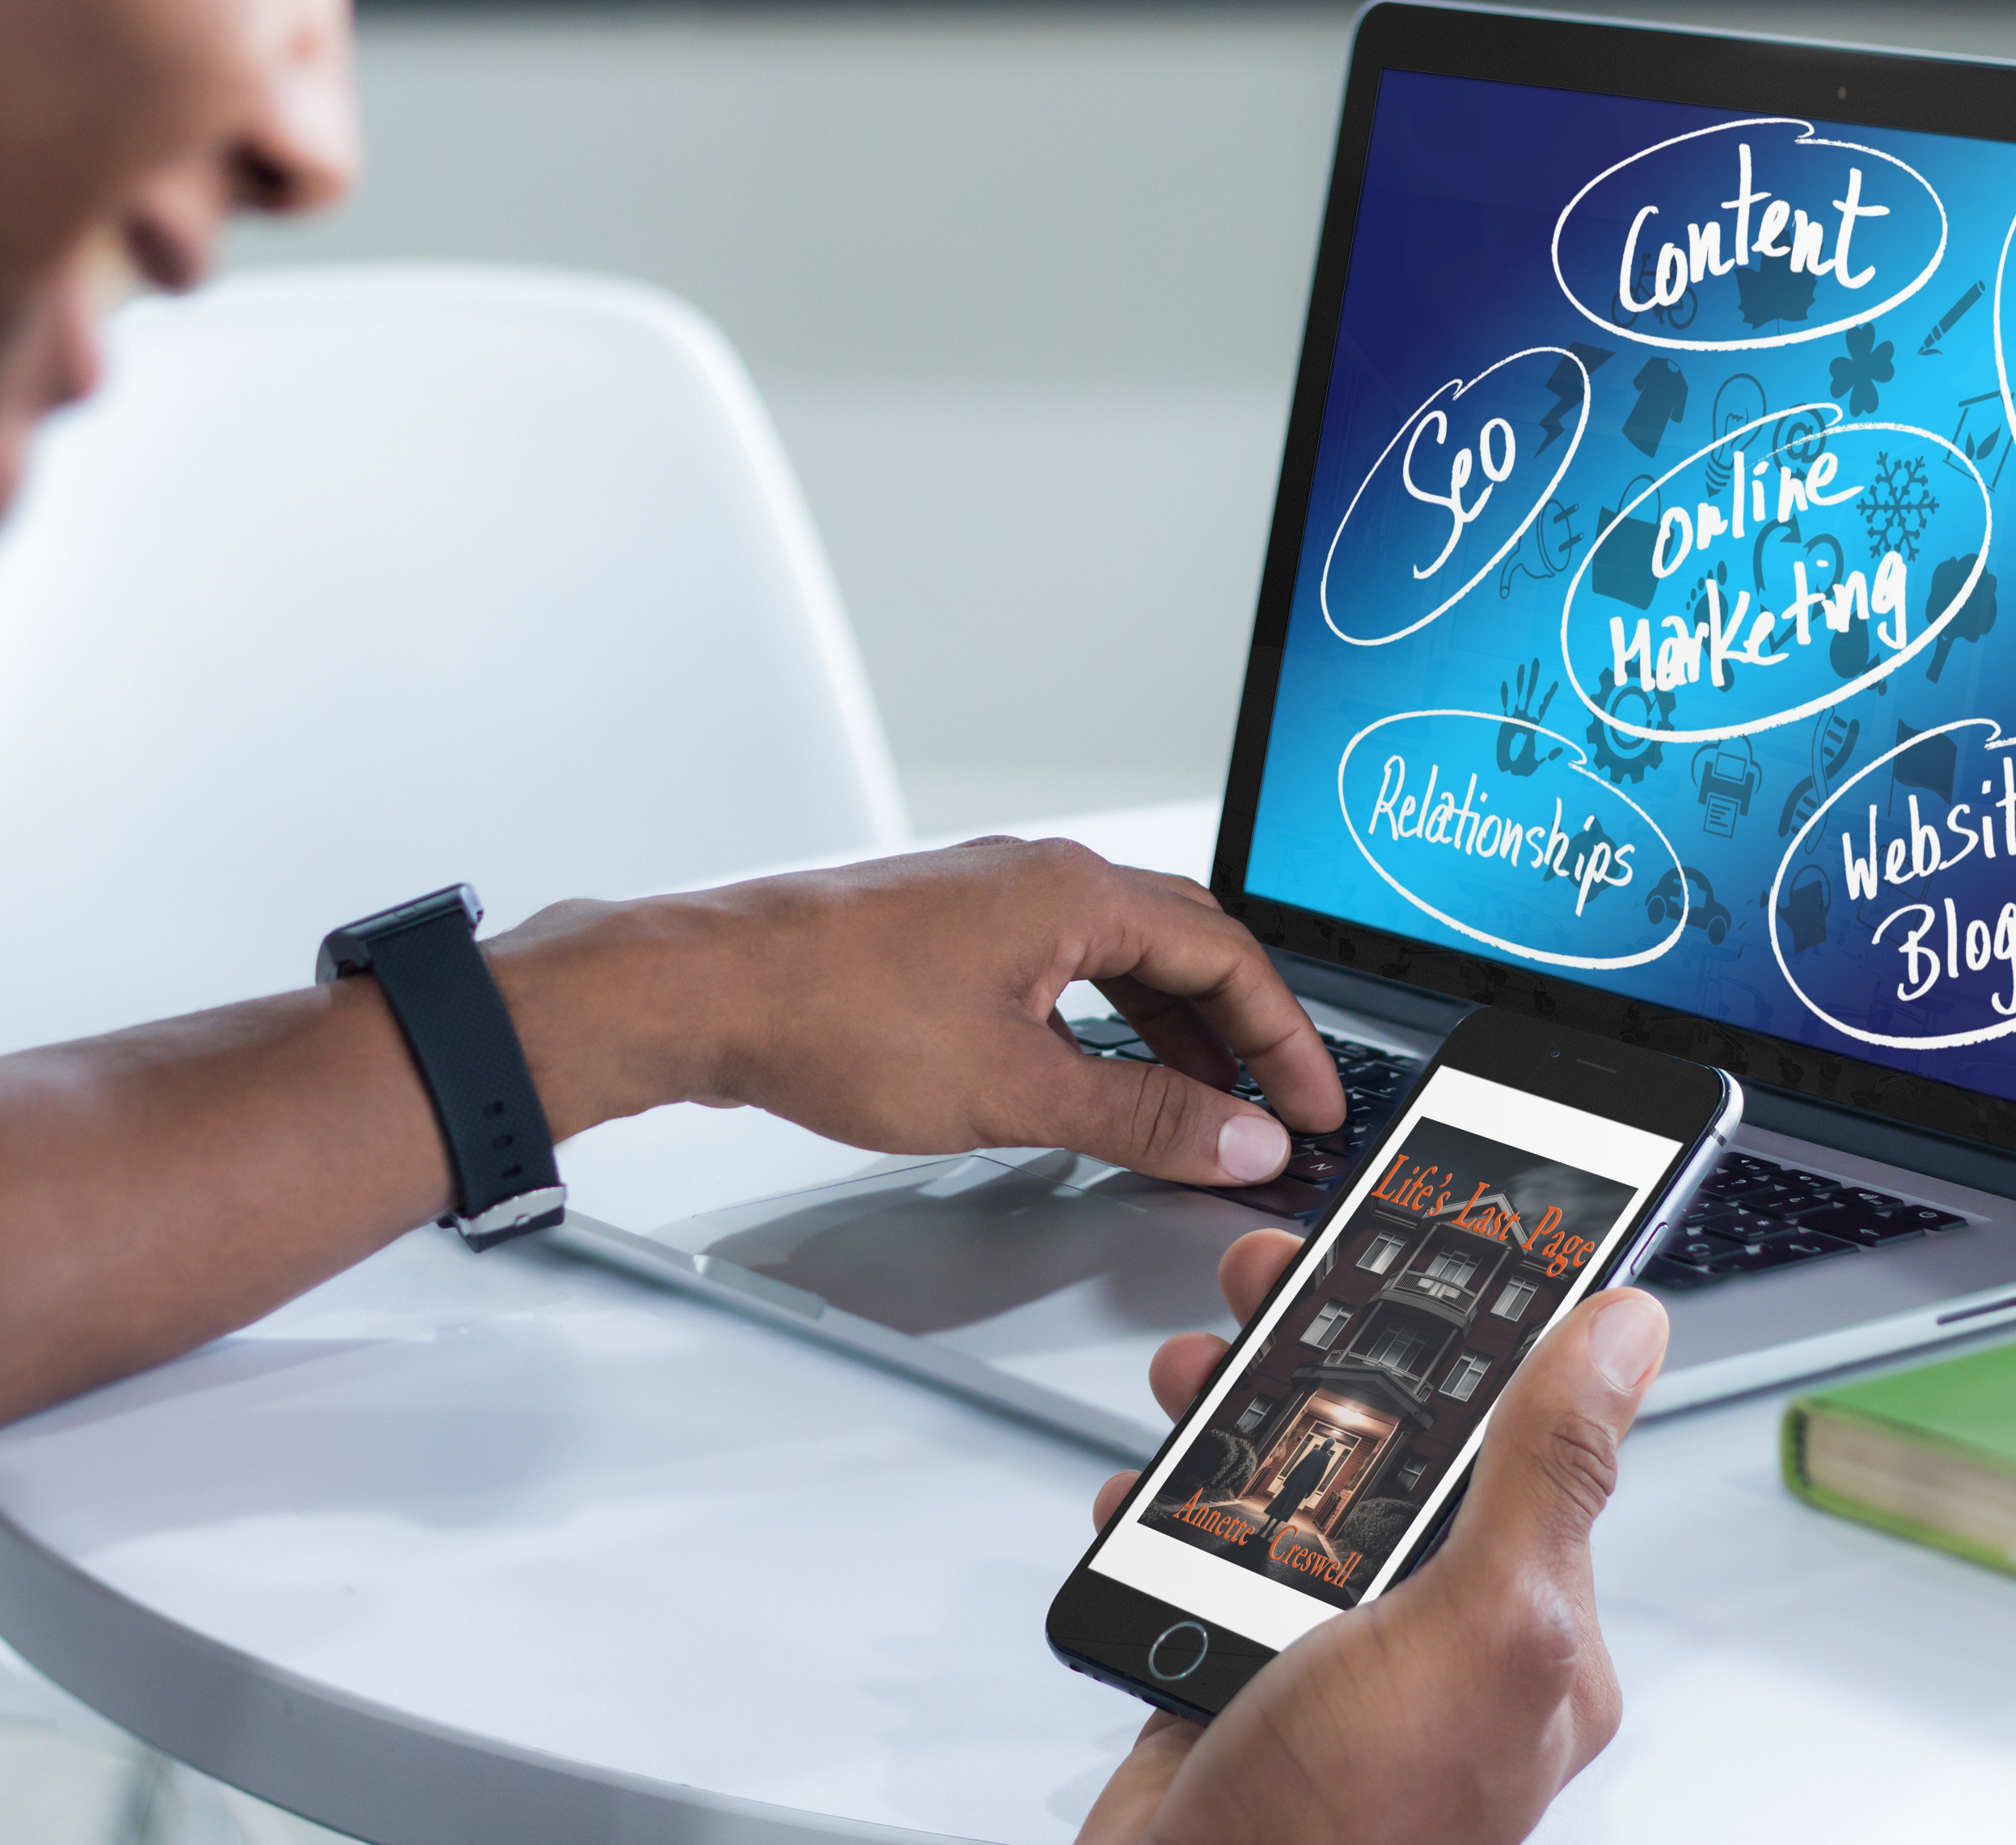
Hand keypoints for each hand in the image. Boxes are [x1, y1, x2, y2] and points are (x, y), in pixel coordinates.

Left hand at [488, 838, 1344, 1188]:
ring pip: (1117, 956)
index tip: (1315, 1102)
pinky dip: (1102, 1023)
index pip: (1228, 956)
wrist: (700, 991)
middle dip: (1240, 1030)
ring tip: (1197, 1106)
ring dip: (1172, 1029)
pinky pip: (1059, 969)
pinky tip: (1091, 1075)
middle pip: (1182, 944)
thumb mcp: (1015, 1089)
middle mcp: (1035, 877)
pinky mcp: (940, 935)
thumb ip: (1141, 1118)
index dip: (1287, 1038)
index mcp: (1073, 891)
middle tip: (1274, 1105)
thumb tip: (1236, 1137)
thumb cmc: (830, 1013)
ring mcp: (985, 901)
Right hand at [1078, 1231, 1668, 1844]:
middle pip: (1394, 1440)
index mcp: (1528, 1621)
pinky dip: (1167, 1507)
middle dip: (1327, 1351)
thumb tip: (1628, 1332)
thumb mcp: (1482, 1629)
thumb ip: (1550, 1477)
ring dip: (1235, 1413)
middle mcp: (1437, 1631)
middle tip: (1271, 1288)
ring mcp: (1333, 1652)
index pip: (1525, 1431)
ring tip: (1192, 1380)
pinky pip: (1209, 1550)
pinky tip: (1150, 1497)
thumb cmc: (1353, 1837)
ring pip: (1294, 1480)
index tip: (1433, 1237)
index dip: (1479, 1325)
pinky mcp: (1237, 1672)